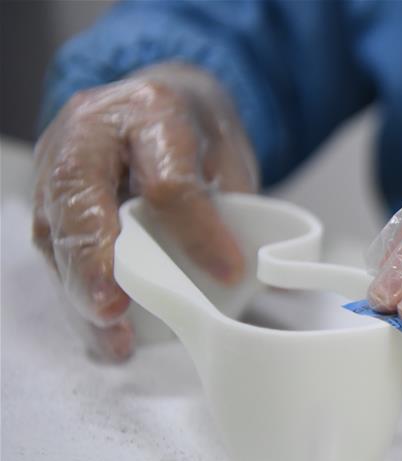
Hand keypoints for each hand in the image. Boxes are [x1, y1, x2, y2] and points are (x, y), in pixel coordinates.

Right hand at [33, 62, 257, 359]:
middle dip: (95, 262)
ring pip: (56, 234)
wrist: (155, 101)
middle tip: (112, 308)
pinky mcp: (47, 200)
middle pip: (83, 202)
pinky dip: (76, 295)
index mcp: (151, 111)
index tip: (229, 271)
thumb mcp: (227, 153)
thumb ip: (238, 206)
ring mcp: (59, 166)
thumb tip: (272, 276)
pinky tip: (100, 331)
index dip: (198, 231)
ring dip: (81, 292)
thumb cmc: (195, 132)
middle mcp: (91, 134)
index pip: (168, 180)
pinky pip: (53, 252)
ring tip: (113, 337)